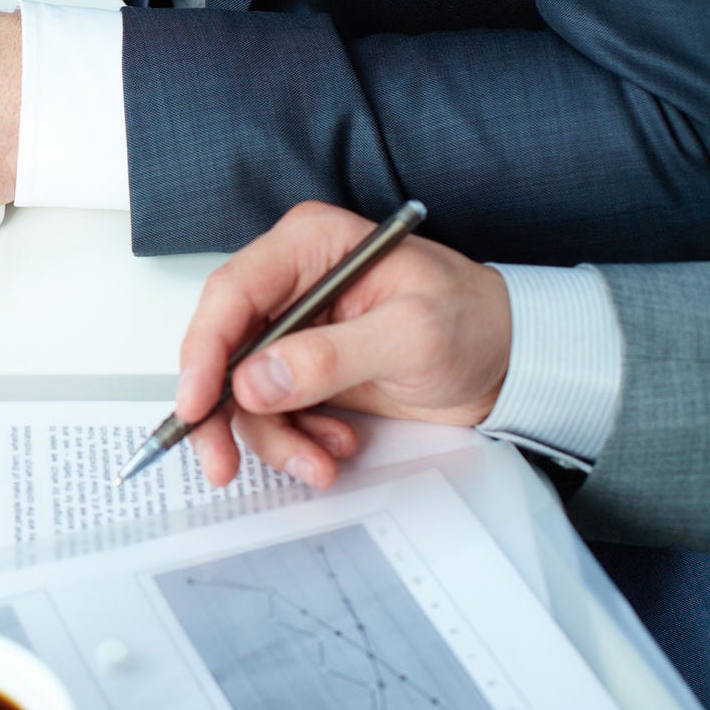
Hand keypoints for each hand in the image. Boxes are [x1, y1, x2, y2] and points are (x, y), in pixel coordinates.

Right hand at [177, 201, 512, 489]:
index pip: (231, 292)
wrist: (512, 362)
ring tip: (320, 462)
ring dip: (272, 437)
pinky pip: (269, 413)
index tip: (197, 404)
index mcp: (309, 246)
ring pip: (240, 391)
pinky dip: (294, 442)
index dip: (204, 350)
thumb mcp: (413, 335)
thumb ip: (331, 357)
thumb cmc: (476, 324)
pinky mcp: (301, 371)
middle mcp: (289, 284)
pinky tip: (335, 447)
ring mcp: (292, 330)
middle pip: (220, 346)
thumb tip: (255, 381)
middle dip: (220, 411)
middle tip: (222, 461)